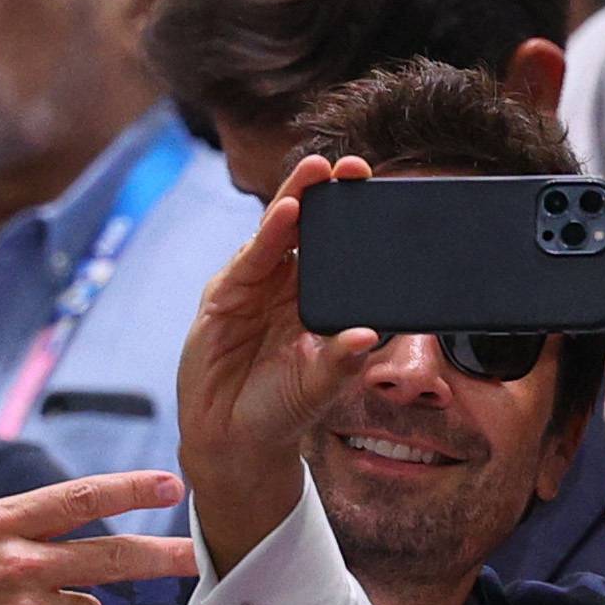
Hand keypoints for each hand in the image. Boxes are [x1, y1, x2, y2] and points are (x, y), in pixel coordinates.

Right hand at [176, 153, 379, 573]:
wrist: (233, 438)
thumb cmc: (283, 410)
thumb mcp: (319, 387)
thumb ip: (341, 362)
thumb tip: (367, 338)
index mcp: (320, 302)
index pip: (341, 252)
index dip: (356, 223)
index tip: (379, 196)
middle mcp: (289, 287)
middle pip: (310, 231)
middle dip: (326, 195)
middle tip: (350, 166)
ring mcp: (256, 288)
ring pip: (277, 235)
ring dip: (297, 201)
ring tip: (317, 174)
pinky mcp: (225, 296)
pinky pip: (251, 261)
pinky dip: (267, 237)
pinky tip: (286, 214)